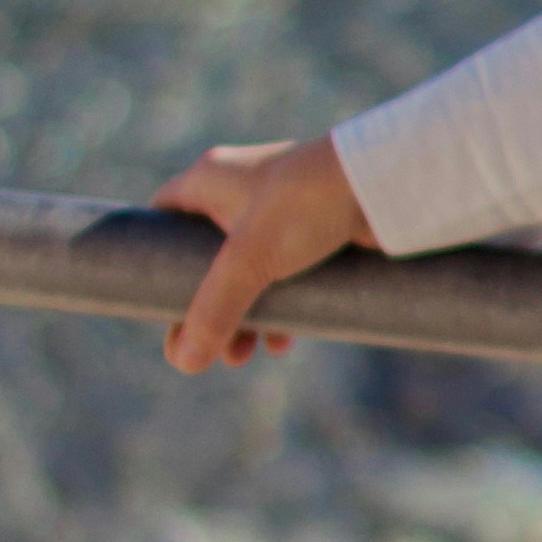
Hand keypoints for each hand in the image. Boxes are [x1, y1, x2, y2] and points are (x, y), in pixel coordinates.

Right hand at [156, 132, 370, 373]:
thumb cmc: (308, 204)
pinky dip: (281, 307)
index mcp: (210, 179)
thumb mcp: (249, 261)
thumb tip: (183, 362)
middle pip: (207, 257)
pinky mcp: (318, 230)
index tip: (156, 303)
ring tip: (242, 356)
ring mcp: (282, 211)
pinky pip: (287, 276)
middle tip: (204, 349)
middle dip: (206, 306)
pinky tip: (284, 341)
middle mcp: (242, 190)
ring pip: (249, 272)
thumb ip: (214, 311)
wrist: (387, 184)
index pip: (163, 216)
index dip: (154, 258)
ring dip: (243, 315)